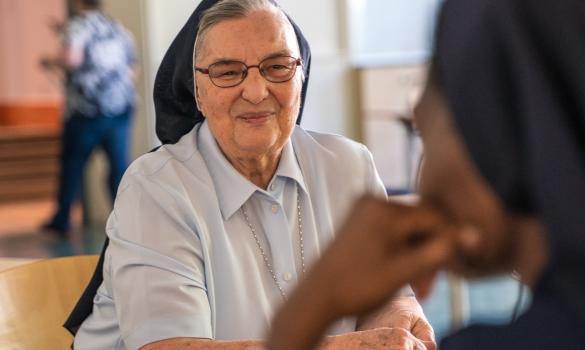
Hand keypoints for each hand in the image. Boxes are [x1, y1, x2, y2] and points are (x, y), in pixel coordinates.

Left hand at [268, 196, 453, 349]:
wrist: (316, 298)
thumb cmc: (357, 287)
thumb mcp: (404, 271)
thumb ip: (440, 251)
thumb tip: (475, 235)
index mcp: (383, 209)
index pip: (435, 216)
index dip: (452, 239)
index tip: (460, 267)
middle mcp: (372, 202)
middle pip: (421, 222)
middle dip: (432, 252)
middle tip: (432, 285)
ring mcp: (363, 210)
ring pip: (408, 229)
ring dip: (418, 255)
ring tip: (419, 287)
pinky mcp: (359, 221)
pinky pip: (393, 231)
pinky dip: (403, 251)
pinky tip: (405, 274)